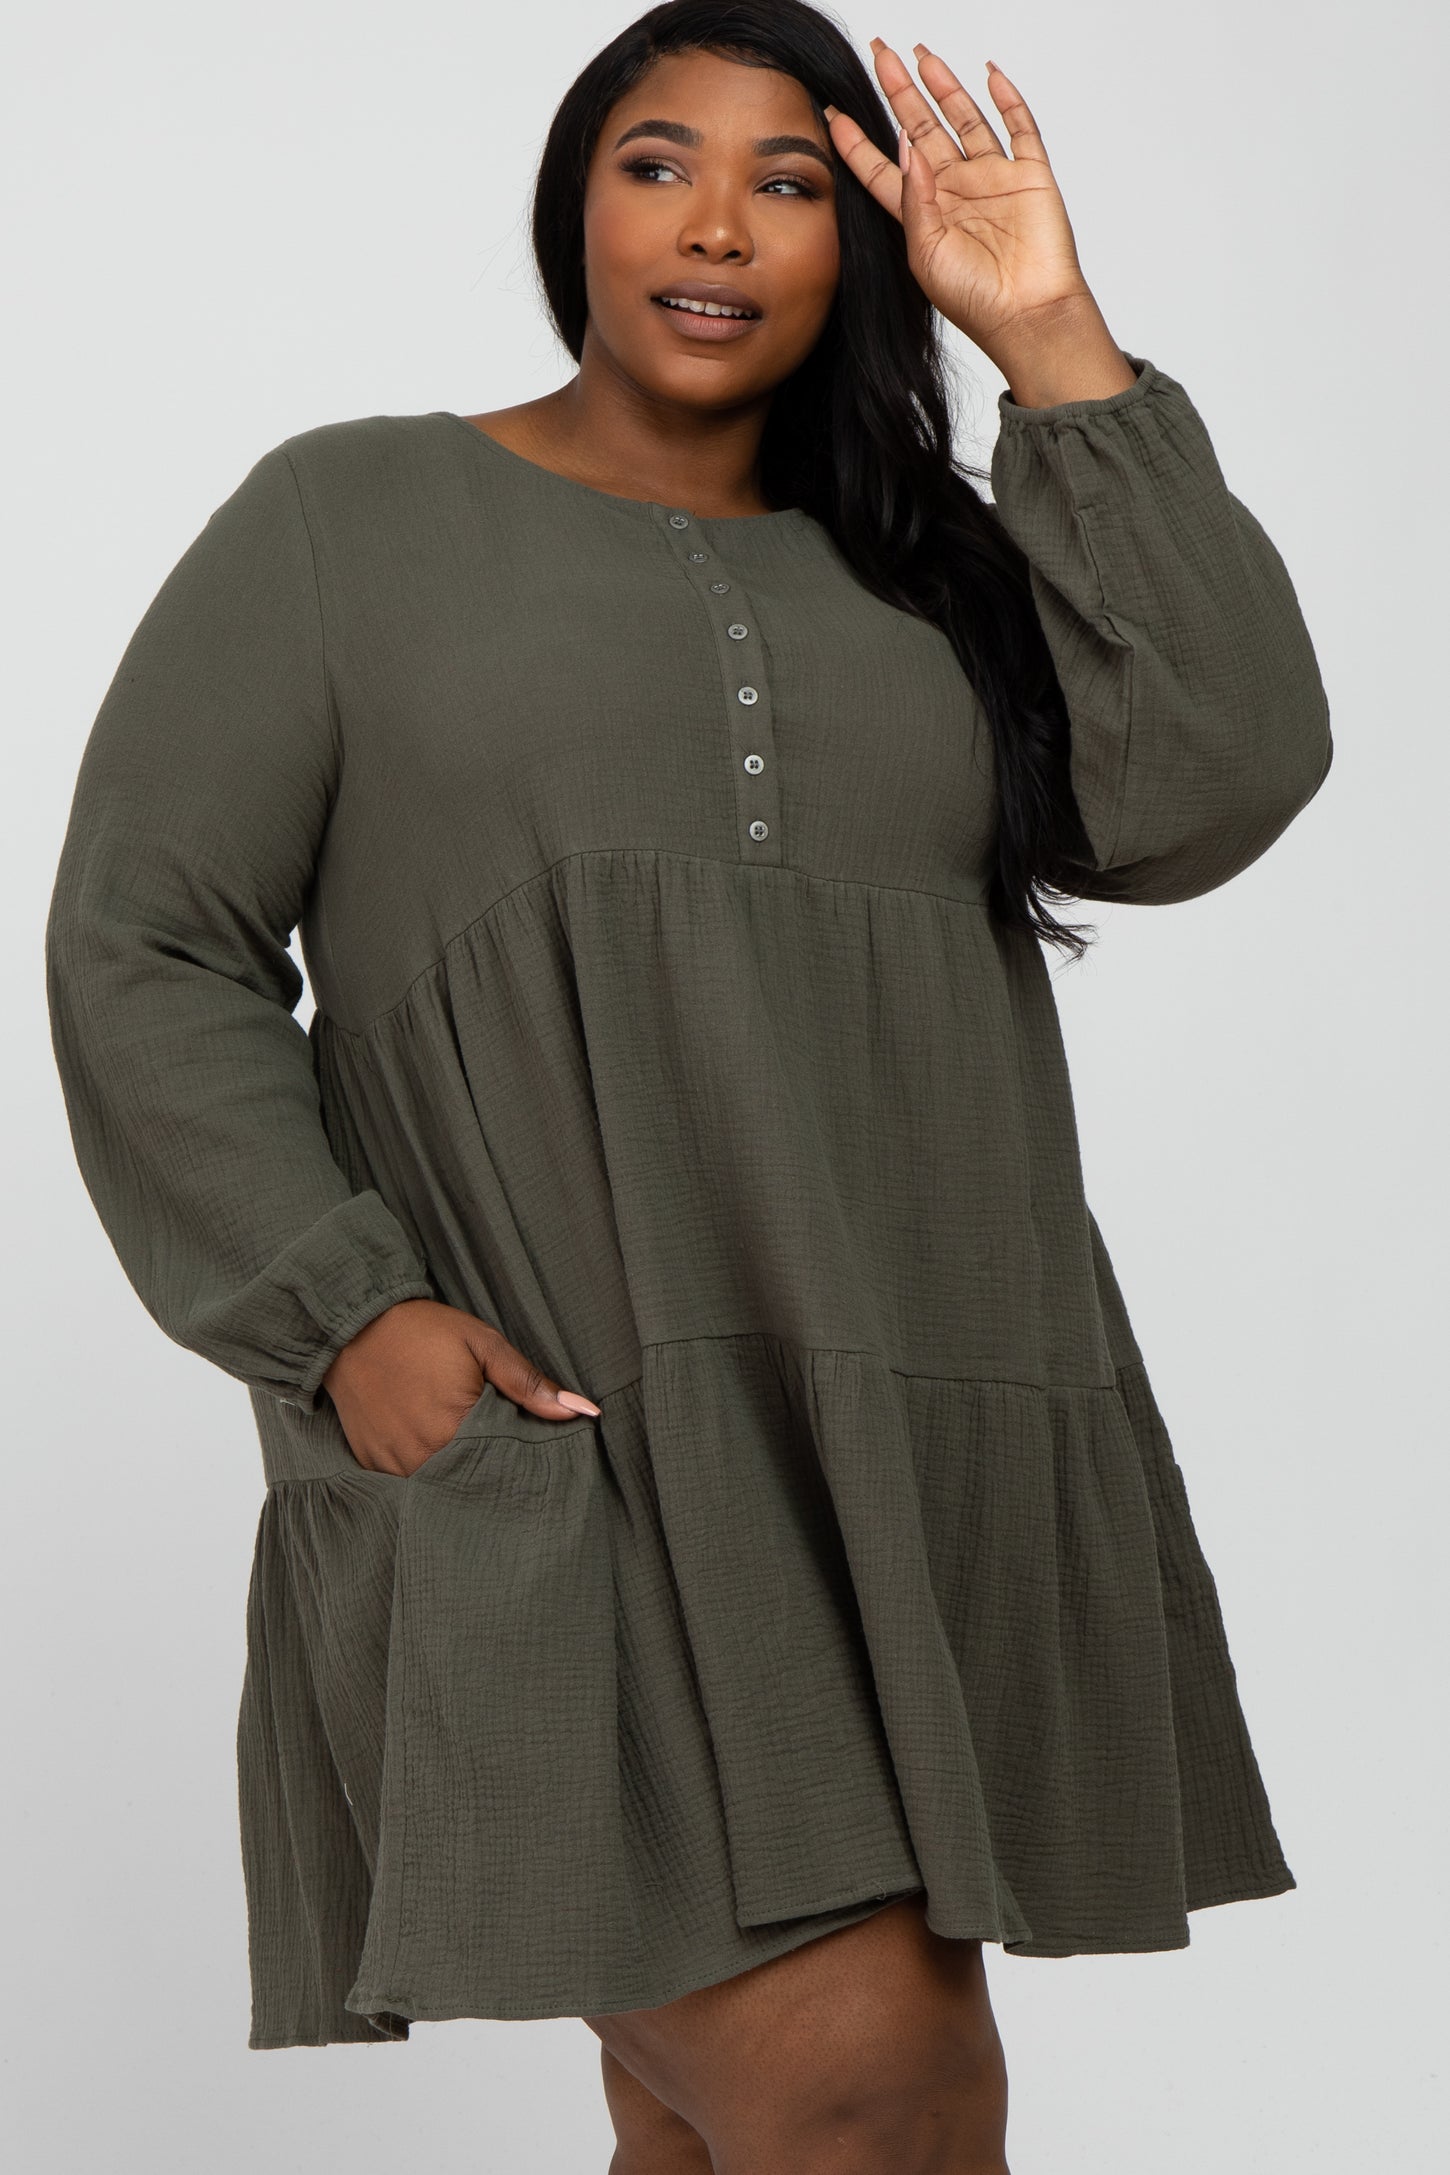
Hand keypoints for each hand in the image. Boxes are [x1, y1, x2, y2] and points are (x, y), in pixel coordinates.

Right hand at [320, 1297, 600, 1477]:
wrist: (354, 1324)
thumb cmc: (423, 1331)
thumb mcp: (483, 1344)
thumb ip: (529, 1382)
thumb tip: (582, 1412)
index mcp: (456, 1427)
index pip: (503, 1464)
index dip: (518, 1461)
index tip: (531, 1455)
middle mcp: (422, 1454)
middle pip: (470, 1482)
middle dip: (489, 1473)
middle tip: (501, 1457)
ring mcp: (393, 1463)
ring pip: (438, 1486)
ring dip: (456, 1477)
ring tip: (469, 1457)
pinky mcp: (371, 1463)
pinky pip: (406, 1482)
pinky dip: (424, 1472)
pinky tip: (434, 1453)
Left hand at [825, 43, 1136, 398]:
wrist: (1028, 316)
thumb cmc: (975, 300)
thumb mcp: (925, 253)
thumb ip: (912, 198)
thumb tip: (906, 142)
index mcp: (924, 214)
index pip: (882, 168)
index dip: (857, 141)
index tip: (832, 112)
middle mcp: (956, 191)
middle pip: (921, 129)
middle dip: (899, 92)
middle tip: (879, 54)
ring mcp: (993, 180)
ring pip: (964, 119)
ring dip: (944, 86)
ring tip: (921, 55)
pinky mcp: (1029, 176)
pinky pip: (1019, 127)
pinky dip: (1007, 98)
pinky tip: (988, 74)